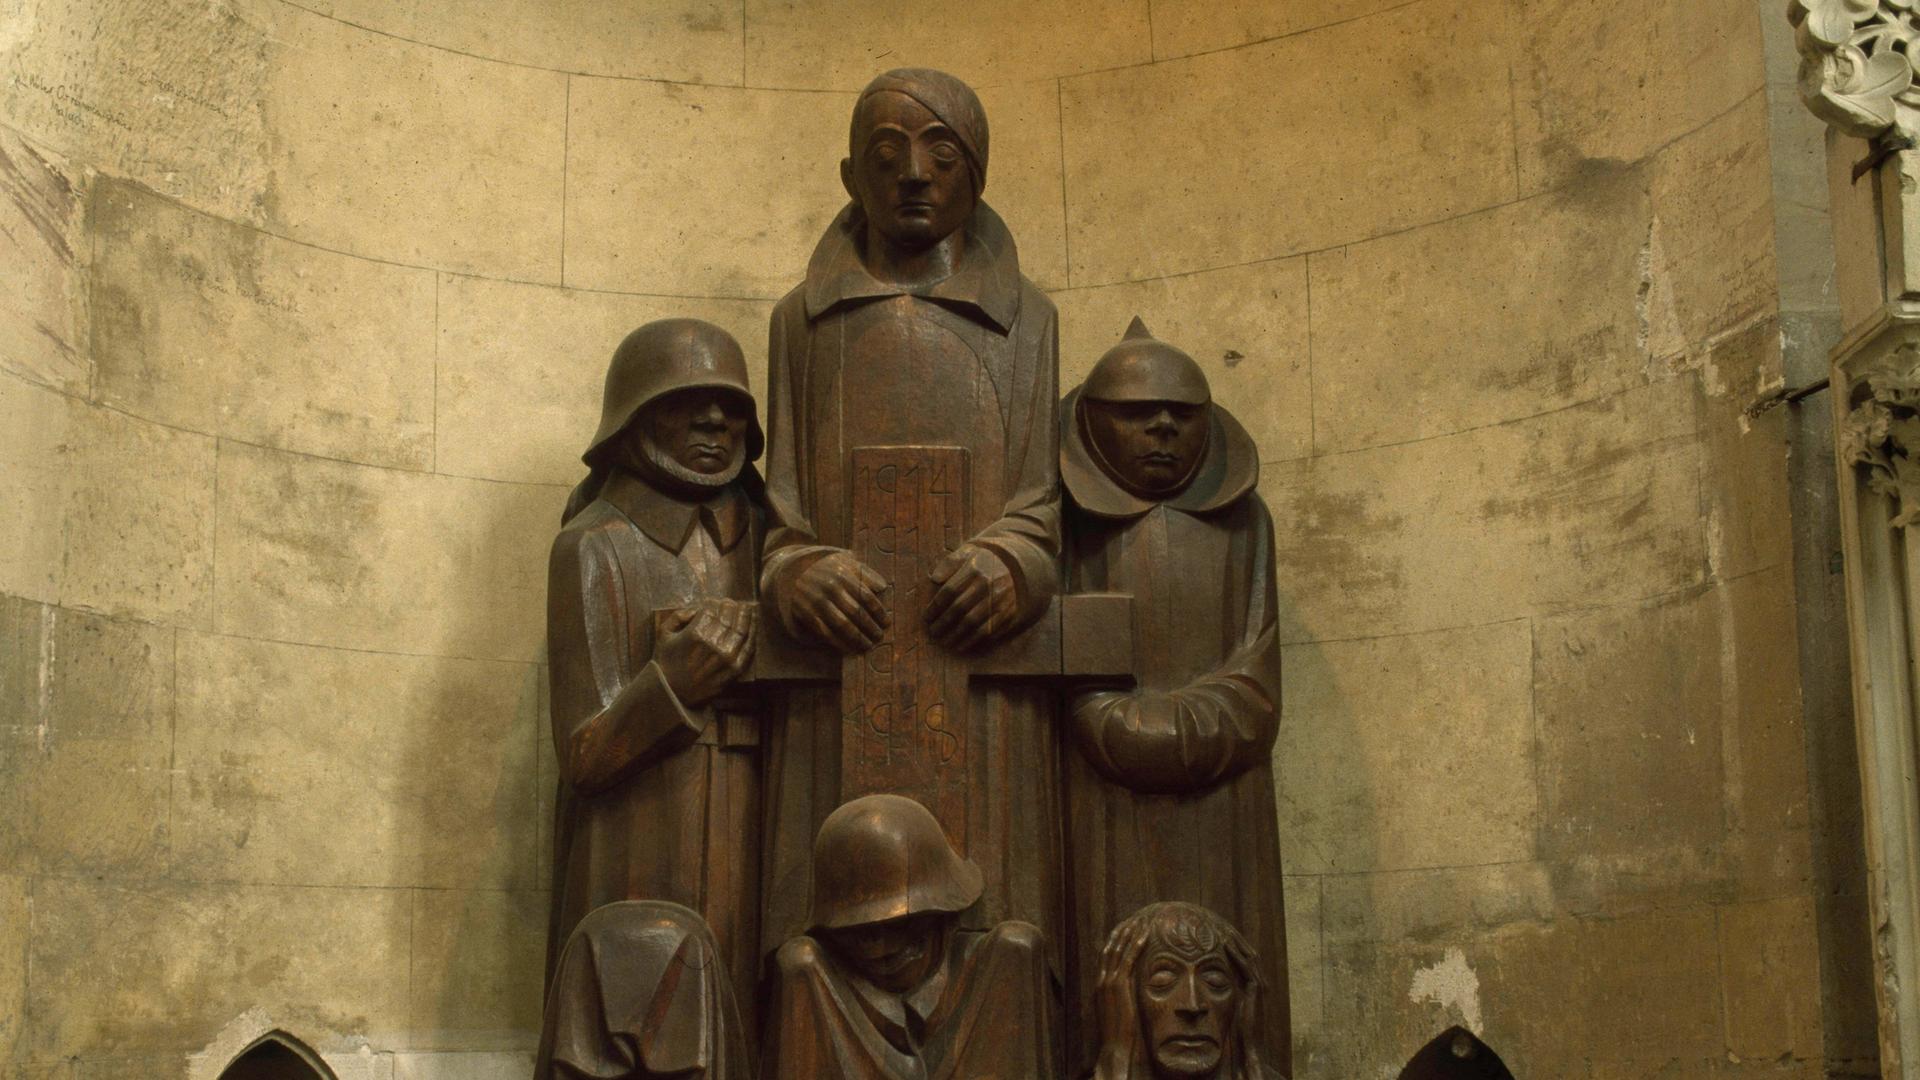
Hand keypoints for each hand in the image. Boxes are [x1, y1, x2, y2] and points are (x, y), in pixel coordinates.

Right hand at [654, 599, 755, 705]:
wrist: (672, 694)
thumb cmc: (666, 662)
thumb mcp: (663, 634)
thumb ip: (678, 615)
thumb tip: (697, 608)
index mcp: (696, 633)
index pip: (712, 609)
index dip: (715, 602)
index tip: (716, 601)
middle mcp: (713, 643)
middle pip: (729, 616)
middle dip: (731, 606)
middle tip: (732, 603)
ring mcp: (727, 657)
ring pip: (742, 629)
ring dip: (745, 615)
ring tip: (746, 608)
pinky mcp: (735, 669)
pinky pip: (748, 647)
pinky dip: (753, 633)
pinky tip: (753, 625)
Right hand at [784, 550, 889, 653]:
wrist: (798, 572)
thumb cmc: (832, 570)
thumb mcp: (848, 563)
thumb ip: (867, 573)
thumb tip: (883, 588)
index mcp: (844, 574)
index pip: (867, 596)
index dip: (879, 612)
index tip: (886, 622)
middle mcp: (830, 587)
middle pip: (856, 612)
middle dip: (871, 627)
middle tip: (879, 637)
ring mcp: (818, 601)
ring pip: (842, 625)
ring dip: (858, 638)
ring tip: (868, 646)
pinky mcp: (807, 614)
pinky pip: (826, 633)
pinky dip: (839, 644)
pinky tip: (850, 649)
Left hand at [925, 543, 1019, 651]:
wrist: (1013, 566)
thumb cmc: (981, 562)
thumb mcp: (966, 553)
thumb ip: (948, 563)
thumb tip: (934, 579)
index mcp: (975, 569)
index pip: (950, 590)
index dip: (935, 607)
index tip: (926, 618)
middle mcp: (988, 584)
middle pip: (960, 608)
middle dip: (943, 623)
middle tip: (932, 633)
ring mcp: (999, 599)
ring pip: (973, 622)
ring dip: (955, 635)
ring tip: (944, 642)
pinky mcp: (1008, 611)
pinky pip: (989, 631)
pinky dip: (972, 641)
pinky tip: (961, 646)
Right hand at [1093, 916, 1149, 1078]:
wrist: (1113, 1044)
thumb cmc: (1118, 1032)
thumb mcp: (1117, 1010)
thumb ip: (1119, 997)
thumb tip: (1128, 991)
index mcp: (1100, 985)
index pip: (1106, 956)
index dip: (1115, 941)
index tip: (1124, 929)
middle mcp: (1102, 980)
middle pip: (1110, 948)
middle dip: (1121, 933)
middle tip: (1132, 919)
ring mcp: (1108, 982)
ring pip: (1118, 950)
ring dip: (1129, 934)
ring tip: (1140, 921)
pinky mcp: (1118, 985)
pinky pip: (1128, 960)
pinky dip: (1135, 946)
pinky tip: (1144, 936)